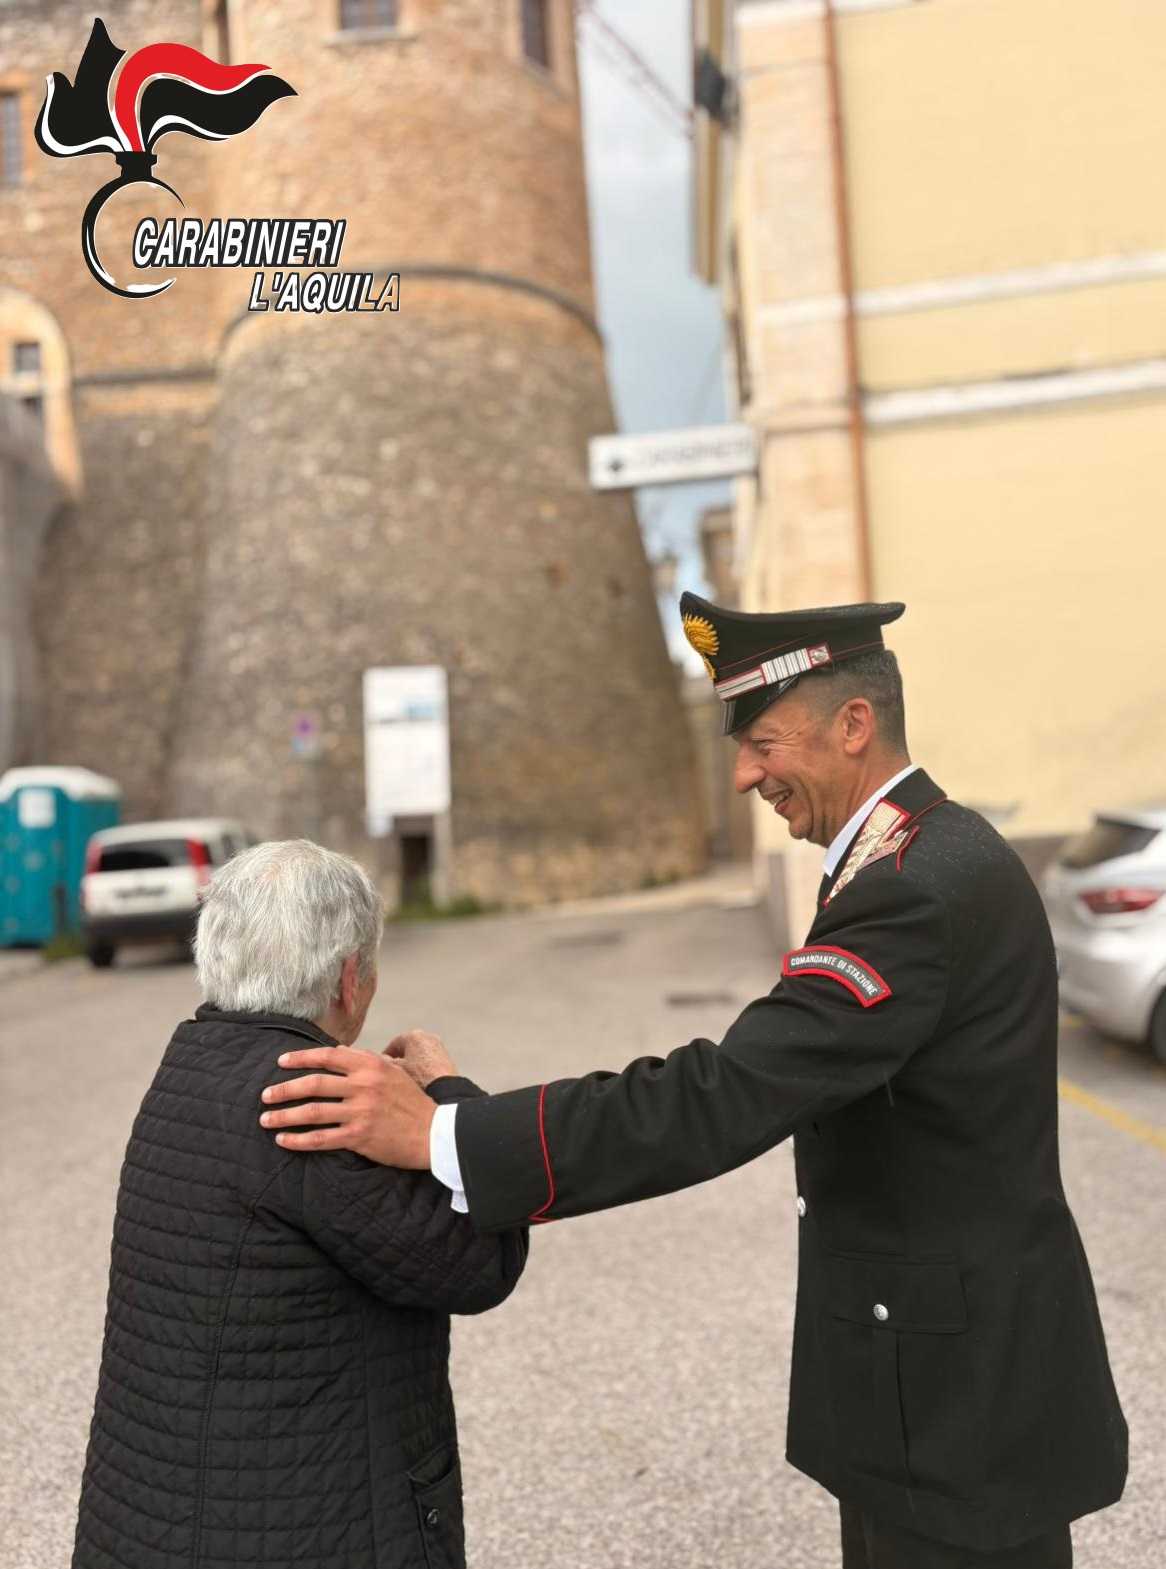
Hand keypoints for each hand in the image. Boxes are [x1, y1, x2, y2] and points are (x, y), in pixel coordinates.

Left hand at [259, 1046, 434, 1167]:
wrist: (433, 1133)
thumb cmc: (412, 1101)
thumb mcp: (392, 1071)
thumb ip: (364, 1061)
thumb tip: (337, 1050)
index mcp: (370, 1066)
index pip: (327, 1056)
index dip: (301, 1058)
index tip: (281, 1062)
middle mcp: (363, 1086)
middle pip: (313, 1084)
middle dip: (284, 1089)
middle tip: (265, 1095)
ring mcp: (360, 1112)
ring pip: (312, 1112)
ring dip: (284, 1115)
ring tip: (266, 1119)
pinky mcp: (359, 1137)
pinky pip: (321, 1139)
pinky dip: (298, 1140)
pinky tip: (283, 1140)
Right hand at [384, 1028, 458, 1087]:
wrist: (446, 1089)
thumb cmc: (419, 1077)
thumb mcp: (396, 1069)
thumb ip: (385, 1062)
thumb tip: (381, 1059)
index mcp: (413, 1035)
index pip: (393, 1044)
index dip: (385, 1057)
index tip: (380, 1067)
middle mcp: (427, 1036)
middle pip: (407, 1048)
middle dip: (399, 1059)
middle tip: (392, 1073)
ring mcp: (438, 1046)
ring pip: (418, 1054)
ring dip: (411, 1063)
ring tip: (405, 1078)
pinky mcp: (446, 1057)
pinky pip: (428, 1060)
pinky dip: (422, 1067)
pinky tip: (419, 1079)